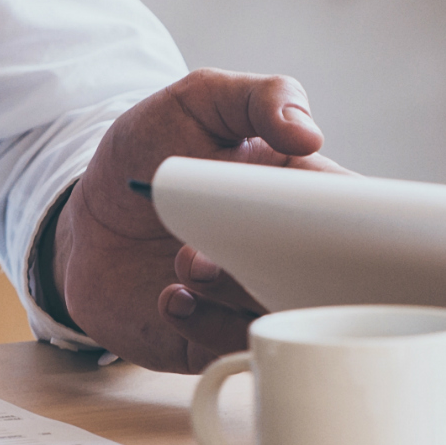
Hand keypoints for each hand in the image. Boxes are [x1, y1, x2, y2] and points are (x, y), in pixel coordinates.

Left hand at [51, 69, 346, 371]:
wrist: (85, 215)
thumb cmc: (150, 150)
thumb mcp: (200, 99)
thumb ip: (261, 96)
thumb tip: (308, 132)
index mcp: (306, 189)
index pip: (360, 214)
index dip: (356, 224)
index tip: (316, 220)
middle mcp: (290, 249)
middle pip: (328, 276)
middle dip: (285, 266)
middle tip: (231, 242)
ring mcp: (255, 295)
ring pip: (282, 315)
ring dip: (233, 292)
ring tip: (185, 262)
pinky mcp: (217, 335)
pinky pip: (232, 348)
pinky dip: (202, 325)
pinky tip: (171, 297)